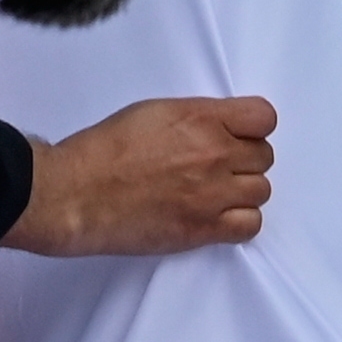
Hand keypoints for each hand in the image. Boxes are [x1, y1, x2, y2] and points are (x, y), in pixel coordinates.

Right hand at [8, 90, 275, 254]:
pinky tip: (217, 216)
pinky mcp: (203, 229)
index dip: (252, 127)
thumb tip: (221, 128)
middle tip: (215, 167)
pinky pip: (251, 225)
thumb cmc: (105, 151)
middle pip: (264, 156)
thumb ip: (197, 118)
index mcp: (201, 118)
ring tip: (213, 193)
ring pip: (261, 191)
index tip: (238, 135)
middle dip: (244, 160)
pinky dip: (240, 221)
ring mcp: (212, 194)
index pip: (264, 117)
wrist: (77, 194)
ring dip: (242, 192)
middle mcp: (214, 154)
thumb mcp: (154, 112)